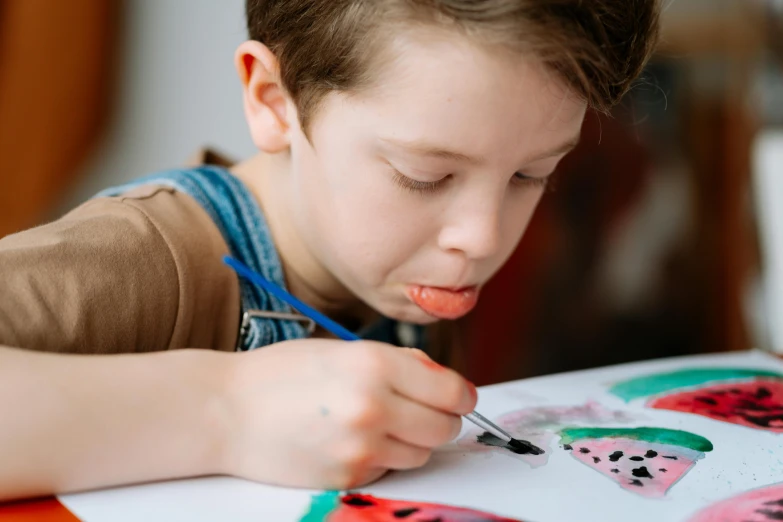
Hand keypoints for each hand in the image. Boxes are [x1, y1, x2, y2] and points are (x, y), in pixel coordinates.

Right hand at [216, 339, 476, 488]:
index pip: (453, 391)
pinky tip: (352, 442)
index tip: (456, 397)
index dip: (459, 395)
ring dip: (411, 441)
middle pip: (445, 428)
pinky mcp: (348, 478)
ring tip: (378, 424)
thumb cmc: (281, 374)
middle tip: (422, 412)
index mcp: (376, 364)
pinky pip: (389, 472)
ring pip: (421, 454)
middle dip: (440, 420)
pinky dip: (382, 459)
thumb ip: (398, 363)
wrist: (225, 412)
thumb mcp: (343, 349)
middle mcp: (374, 406)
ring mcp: (361, 448)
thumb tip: (443, 381)